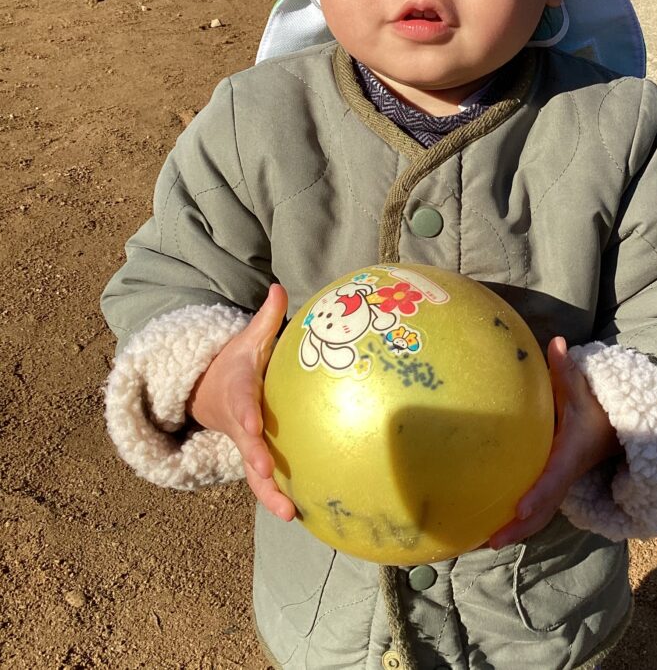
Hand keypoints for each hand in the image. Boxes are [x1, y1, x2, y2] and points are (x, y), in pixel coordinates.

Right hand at [187, 283, 295, 521]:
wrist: (209, 390)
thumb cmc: (238, 362)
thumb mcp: (248, 338)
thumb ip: (266, 318)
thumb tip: (279, 286)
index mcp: (238, 391)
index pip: (241, 402)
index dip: (245, 414)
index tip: (252, 425)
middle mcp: (239, 422)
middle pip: (246, 447)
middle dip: (257, 464)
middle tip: (271, 479)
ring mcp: (244, 444)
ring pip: (254, 473)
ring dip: (270, 494)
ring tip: (291, 514)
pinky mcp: (255, 457)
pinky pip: (265, 479)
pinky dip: (278, 496)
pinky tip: (305, 513)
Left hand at [489, 336, 620, 547]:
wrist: (619, 426)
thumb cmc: (597, 406)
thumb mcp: (584, 387)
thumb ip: (568, 368)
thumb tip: (557, 342)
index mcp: (571, 454)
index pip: (553, 478)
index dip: (537, 494)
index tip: (519, 508)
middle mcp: (566, 474)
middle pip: (543, 509)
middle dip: (519, 527)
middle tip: (490, 541)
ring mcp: (561, 483)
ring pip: (540, 514)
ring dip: (516, 530)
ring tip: (483, 542)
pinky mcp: (554, 484)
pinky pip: (538, 507)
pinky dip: (519, 521)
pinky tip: (490, 526)